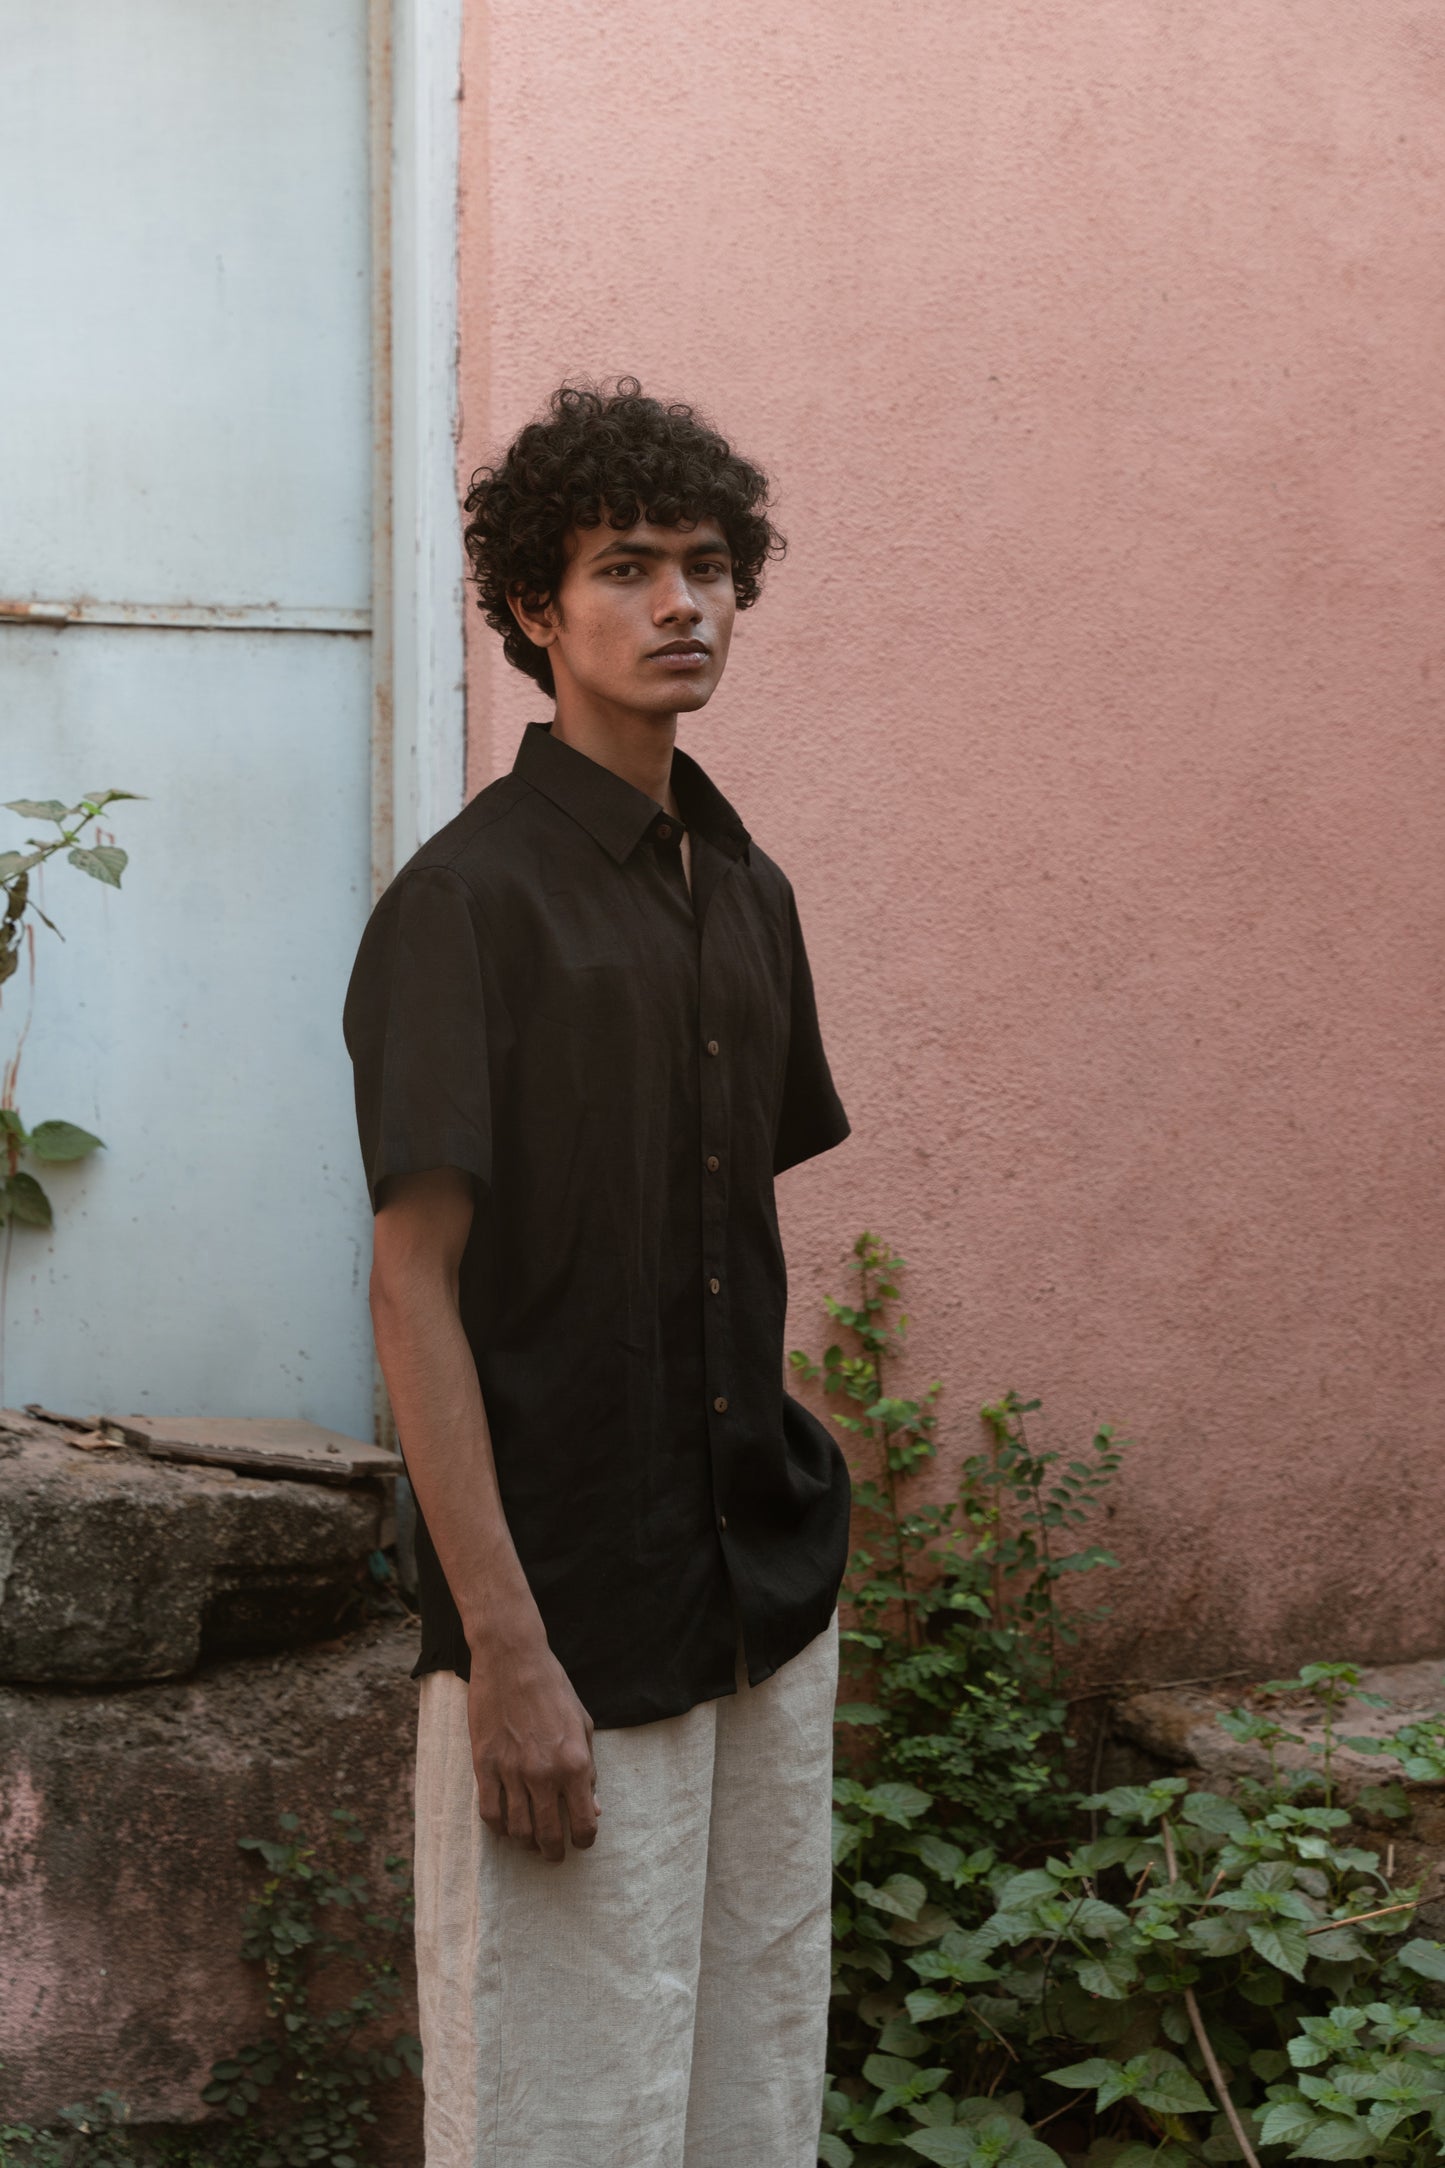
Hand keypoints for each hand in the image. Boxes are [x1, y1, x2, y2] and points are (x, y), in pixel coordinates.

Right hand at [467, 1632, 599, 1863]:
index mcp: (575, 1764)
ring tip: (530, 1841)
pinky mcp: (485, 1766)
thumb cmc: (553, 1690)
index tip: (580, 1841)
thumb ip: (589, 1770)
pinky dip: (498, 1828)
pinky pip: (489, 1813)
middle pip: (549, 1836)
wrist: (513, 1660)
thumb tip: (595, 1808)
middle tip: (553, 1853)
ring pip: (518, 1830)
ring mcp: (512, 1772)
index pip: (584, 1823)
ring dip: (526, 1843)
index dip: (584, 1839)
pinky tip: (506, 1825)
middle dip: (553, 1852)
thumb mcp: (583, 1726)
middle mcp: (545, 1774)